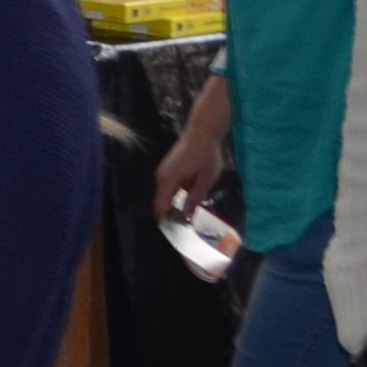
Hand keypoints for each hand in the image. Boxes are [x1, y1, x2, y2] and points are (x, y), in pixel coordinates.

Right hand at [154, 92, 228, 218]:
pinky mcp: (169, 167)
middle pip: (162, 201)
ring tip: (191, 215)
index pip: (160, 206)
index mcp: (168, 180)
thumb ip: (196, 197)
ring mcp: (164, 171)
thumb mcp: (206, 179)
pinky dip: (178, 194)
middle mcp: (161, 176)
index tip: (175, 234)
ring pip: (167, 194)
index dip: (165, 221)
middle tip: (186, 227)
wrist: (202, 132)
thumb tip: (188, 214)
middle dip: (172, 214)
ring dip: (176, 204)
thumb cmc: (206, 155)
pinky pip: (171, 186)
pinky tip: (191, 198)